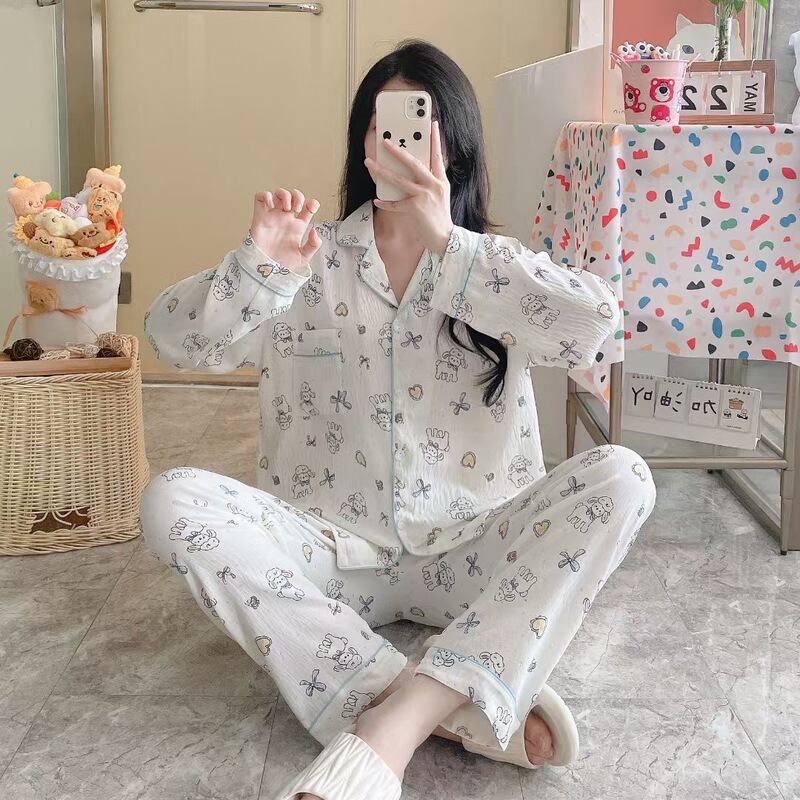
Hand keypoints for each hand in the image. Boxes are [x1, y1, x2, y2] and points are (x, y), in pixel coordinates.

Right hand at [249, 188, 321, 271]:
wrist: (266, 271)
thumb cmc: (282, 265)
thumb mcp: (303, 257)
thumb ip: (313, 245)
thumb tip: (314, 230)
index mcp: (298, 226)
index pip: (308, 207)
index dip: (312, 203)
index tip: (312, 208)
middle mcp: (286, 219)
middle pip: (294, 196)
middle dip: (298, 196)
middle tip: (297, 209)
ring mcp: (273, 216)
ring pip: (279, 194)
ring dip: (284, 195)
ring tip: (286, 208)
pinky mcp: (260, 217)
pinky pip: (261, 197)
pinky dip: (266, 196)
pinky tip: (271, 206)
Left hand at [365, 121, 453, 255]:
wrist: (445, 239)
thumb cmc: (440, 219)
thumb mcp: (441, 197)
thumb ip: (431, 183)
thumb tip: (417, 173)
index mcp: (440, 181)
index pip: (437, 156)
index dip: (435, 139)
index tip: (433, 123)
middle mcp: (433, 185)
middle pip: (413, 163)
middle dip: (398, 151)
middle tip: (385, 141)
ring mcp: (424, 196)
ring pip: (399, 180)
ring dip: (382, 171)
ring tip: (369, 163)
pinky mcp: (415, 208)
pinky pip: (395, 203)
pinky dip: (385, 202)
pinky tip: (377, 199)